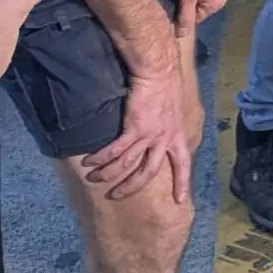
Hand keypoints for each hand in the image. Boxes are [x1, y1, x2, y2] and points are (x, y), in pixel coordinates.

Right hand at [83, 72, 189, 203]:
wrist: (159, 73)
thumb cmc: (168, 87)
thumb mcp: (177, 111)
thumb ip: (171, 127)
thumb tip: (164, 135)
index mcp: (178, 136)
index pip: (183, 164)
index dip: (182, 182)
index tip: (180, 200)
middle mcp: (165, 139)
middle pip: (149, 172)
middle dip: (131, 187)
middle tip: (116, 195)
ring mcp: (150, 135)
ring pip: (127, 163)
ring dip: (109, 173)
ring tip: (94, 178)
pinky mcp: (134, 128)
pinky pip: (115, 150)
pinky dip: (101, 158)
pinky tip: (89, 162)